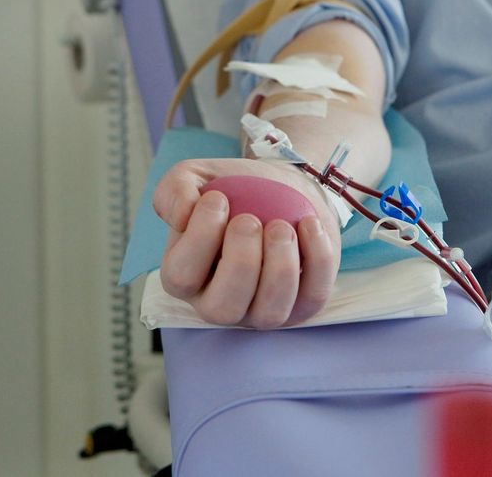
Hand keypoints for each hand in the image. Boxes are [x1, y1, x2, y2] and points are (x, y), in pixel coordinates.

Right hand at [154, 158, 340, 327]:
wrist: (285, 187)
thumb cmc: (235, 189)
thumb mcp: (196, 178)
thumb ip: (175, 189)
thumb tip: (183, 214)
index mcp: (186, 275)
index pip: (181, 276)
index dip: (199, 237)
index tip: (218, 199)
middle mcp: (220, 302)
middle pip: (222, 308)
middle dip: (240, 262)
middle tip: (250, 220)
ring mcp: (262, 310)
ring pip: (269, 313)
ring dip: (279, 266)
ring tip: (281, 226)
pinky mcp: (302, 305)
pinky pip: (312, 296)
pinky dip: (316, 260)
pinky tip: (308, 225)